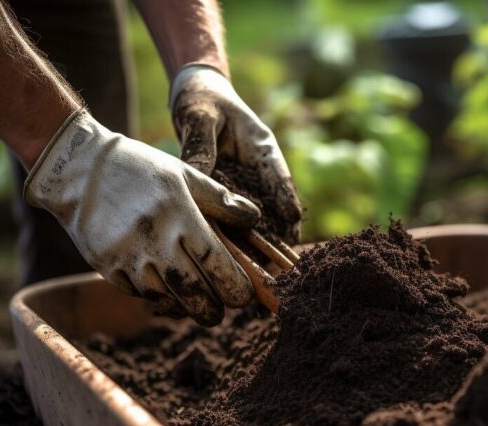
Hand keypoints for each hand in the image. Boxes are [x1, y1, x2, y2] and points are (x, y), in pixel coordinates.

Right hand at [25, 109, 261, 325]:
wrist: (77, 170)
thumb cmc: (139, 169)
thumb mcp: (185, 175)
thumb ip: (221, 201)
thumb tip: (255, 219)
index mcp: (180, 217)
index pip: (218, 265)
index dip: (236, 287)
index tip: (244, 294)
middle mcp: (155, 242)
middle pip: (195, 293)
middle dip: (214, 308)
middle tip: (221, 309)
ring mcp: (128, 258)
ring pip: (167, 299)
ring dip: (185, 304)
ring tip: (196, 299)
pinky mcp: (106, 268)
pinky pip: (139, 294)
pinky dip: (156, 295)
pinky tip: (165, 286)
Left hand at [170, 64, 301, 243]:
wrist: (195, 97)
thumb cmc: (202, 100)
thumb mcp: (200, 115)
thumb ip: (200, 143)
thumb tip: (198, 174)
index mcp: (261, 145)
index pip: (278, 174)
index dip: (286, 196)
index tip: (292, 218)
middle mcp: (259, 169)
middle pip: (274, 204)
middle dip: (279, 231)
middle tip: (280, 257)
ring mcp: (245, 183)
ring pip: (256, 216)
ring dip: (258, 240)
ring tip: (261, 266)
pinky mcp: (228, 192)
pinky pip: (233, 216)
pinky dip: (234, 236)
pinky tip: (232, 259)